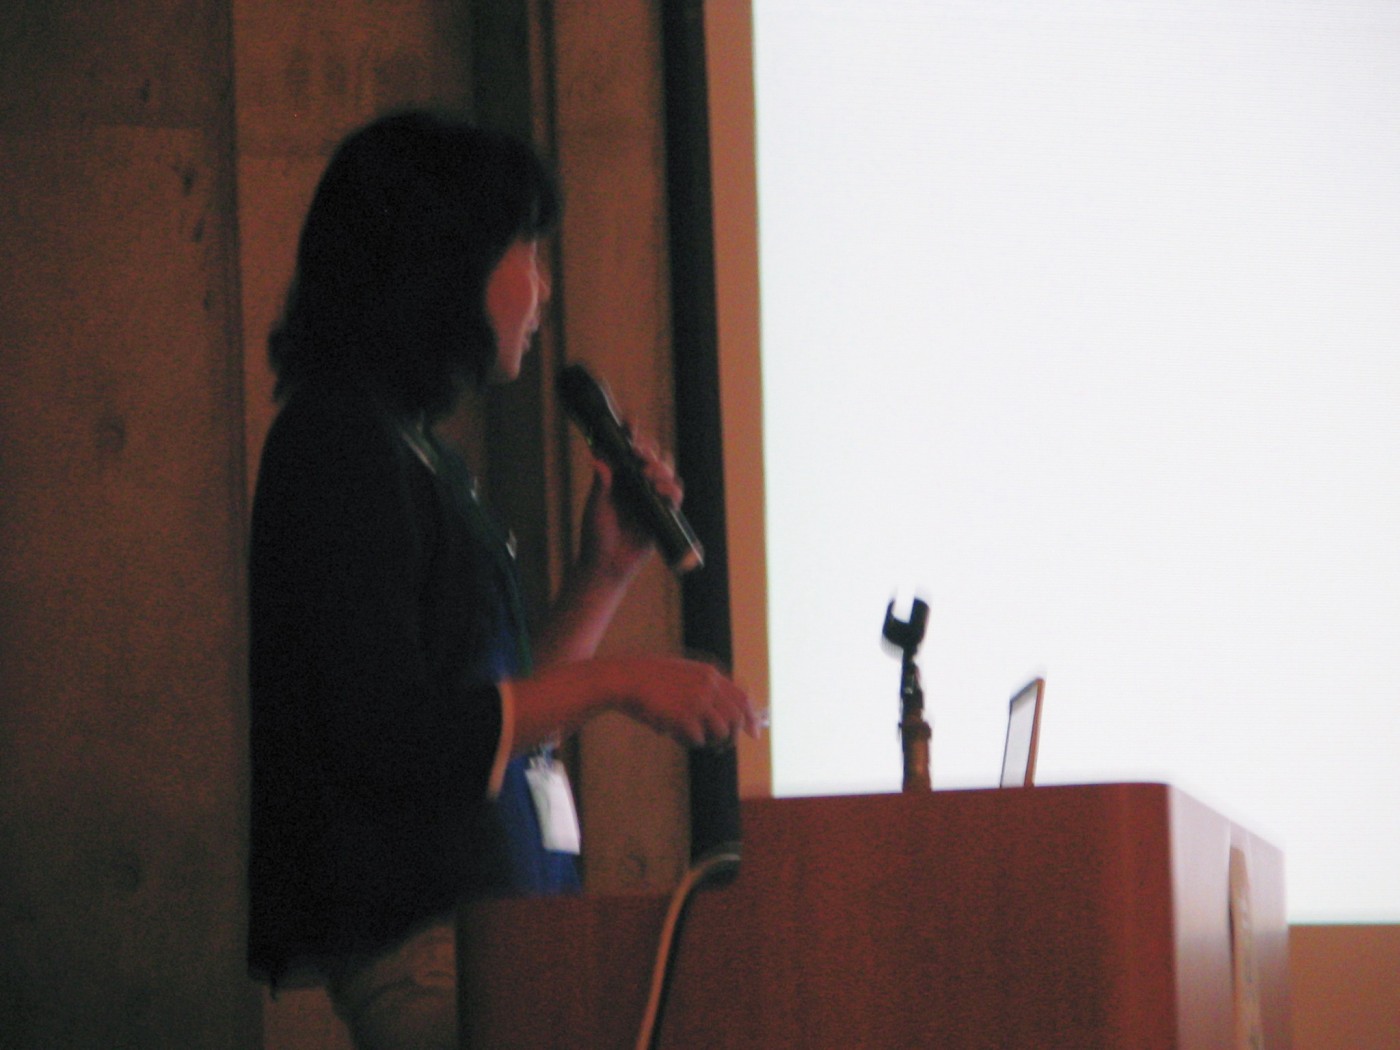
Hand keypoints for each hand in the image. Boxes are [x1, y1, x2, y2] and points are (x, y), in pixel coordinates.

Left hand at [576, 436, 682, 584]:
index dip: (632, 433)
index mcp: (619, 477)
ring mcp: (651, 497)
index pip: (628, 449)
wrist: (607, 565)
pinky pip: (675, 494)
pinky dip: (672, 488)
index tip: (631, 422)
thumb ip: (601, 483)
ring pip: (666, 471)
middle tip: (639, 452)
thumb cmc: (596, 536)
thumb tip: (599, 457)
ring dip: (660, 467)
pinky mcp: (663, 512)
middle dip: (649, 449)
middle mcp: (637, 483)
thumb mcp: (596, 506)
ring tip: (648, 474)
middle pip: (652, 455)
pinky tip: (662, 490)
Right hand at [603, 654, 759, 747]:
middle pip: (736, 718)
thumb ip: (705, 689)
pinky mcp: (684, 716)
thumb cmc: (651, 681)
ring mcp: (697, 700)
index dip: (751, 718)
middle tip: (722, 748)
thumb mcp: (683, 675)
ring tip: (695, 740)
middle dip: (732, 737)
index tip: (754, 734)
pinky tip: (675, 735)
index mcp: (709, 673)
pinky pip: (698, 739)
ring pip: (721, 731)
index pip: (742, 698)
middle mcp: (708, 686)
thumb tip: (725, 718)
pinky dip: (690, 741)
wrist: (626, 679)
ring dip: (711, 742)